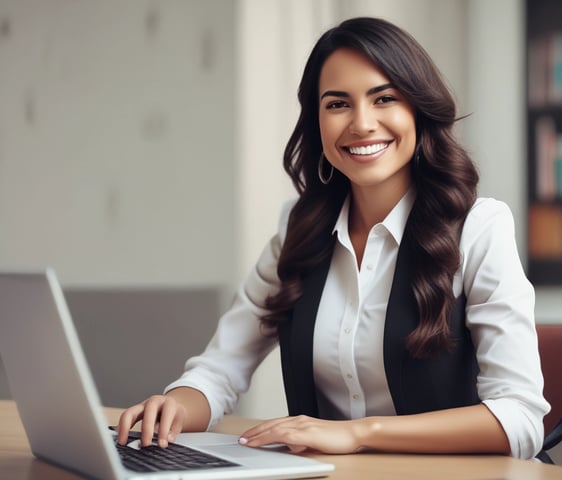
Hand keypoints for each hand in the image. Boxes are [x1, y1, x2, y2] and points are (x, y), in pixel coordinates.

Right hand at [117, 395, 186, 447]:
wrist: (171, 405)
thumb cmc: (174, 415)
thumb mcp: (179, 422)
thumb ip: (173, 431)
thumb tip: (166, 440)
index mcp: (168, 403)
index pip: (166, 415)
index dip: (164, 430)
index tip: (162, 444)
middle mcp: (154, 401)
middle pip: (148, 411)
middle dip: (146, 429)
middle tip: (146, 445)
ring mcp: (143, 405)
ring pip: (130, 412)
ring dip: (125, 427)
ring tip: (123, 442)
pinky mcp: (135, 411)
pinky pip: (125, 417)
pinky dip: (121, 427)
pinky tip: (120, 438)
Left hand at [239, 415, 364, 453]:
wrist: (354, 434)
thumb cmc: (337, 438)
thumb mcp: (314, 441)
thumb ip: (301, 442)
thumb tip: (290, 448)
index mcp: (300, 421)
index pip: (275, 423)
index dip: (260, 429)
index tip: (249, 435)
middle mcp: (299, 420)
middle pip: (271, 424)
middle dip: (255, 431)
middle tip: (241, 438)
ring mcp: (303, 425)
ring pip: (275, 428)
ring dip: (258, 434)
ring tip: (246, 440)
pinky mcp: (307, 433)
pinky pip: (284, 435)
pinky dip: (270, 437)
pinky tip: (263, 442)